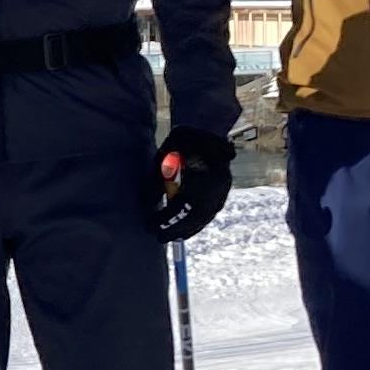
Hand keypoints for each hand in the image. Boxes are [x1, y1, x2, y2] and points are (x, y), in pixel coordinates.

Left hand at [150, 126, 231, 240]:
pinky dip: (197, 223)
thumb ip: (155, 183)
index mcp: (201, 176)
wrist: (207, 131)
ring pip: (204, 218)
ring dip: (187, 230)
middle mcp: (217, 187)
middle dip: (175, 229)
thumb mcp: (163, 158)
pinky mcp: (222, 193)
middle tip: (158, 238)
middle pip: (195, 217)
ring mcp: (222, 191)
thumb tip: (147, 207)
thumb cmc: (182, 142)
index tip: (150, 226)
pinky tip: (186, 230)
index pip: (181, 207)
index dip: (165, 220)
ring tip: (171, 238)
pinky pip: (210, 213)